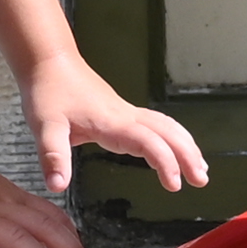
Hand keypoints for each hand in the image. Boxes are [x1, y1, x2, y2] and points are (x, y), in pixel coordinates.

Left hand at [25, 55, 205, 196]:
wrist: (49, 62)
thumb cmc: (48, 92)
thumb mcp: (44, 126)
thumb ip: (52, 156)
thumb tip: (58, 186)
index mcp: (111, 122)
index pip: (149, 143)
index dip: (165, 162)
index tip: (175, 185)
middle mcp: (125, 116)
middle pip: (168, 133)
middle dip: (188, 155)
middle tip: (201, 180)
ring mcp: (126, 112)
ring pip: (166, 126)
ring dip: (185, 145)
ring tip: (199, 168)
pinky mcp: (121, 112)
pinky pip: (156, 124)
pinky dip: (173, 137)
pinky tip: (174, 148)